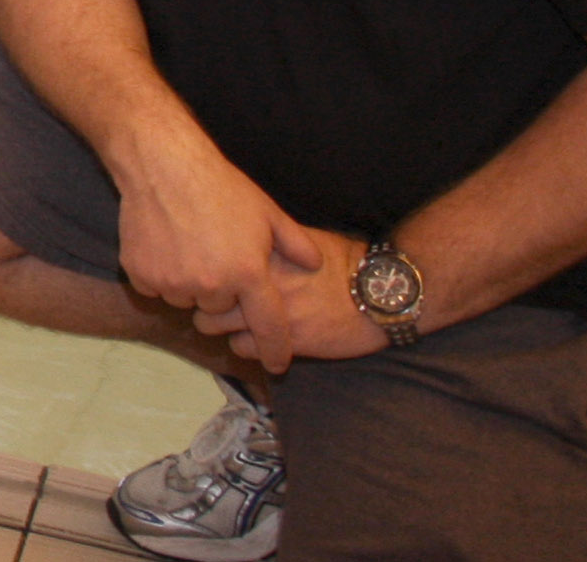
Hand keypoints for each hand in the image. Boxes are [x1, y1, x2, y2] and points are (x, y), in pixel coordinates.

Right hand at [118, 136, 322, 367]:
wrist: (162, 165)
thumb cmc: (220, 186)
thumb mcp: (268, 211)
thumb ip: (296, 243)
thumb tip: (315, 265)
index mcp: (248, 273)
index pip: (267, 325)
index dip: (275, 349)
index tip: (277, 365)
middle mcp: (212, 286)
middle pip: (220, 307)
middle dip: (221, 288)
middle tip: (215, 253)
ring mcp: (174, 282)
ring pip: (186, 299)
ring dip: (189, 283)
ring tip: (187, 244)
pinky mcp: (142, 274)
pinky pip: (155, 287)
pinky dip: (159, 273)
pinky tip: (163, 243)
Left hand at [193, 223, 384, 371]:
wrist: (383, 294)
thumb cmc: (346, 263)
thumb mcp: (305, 240)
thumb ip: (270, 241)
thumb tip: (238, 238)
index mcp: (261, 252)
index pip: (210, 262)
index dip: (206, 270)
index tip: (207, 273)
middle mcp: (258, 281)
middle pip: (204, 292)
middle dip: (204, 298)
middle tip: (213, 302)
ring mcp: (268, 311)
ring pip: (213, 324)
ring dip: (219, 325)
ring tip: (230, 323)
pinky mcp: (284, 340)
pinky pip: (241, 348)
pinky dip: (244, 346)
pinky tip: (254, 340)